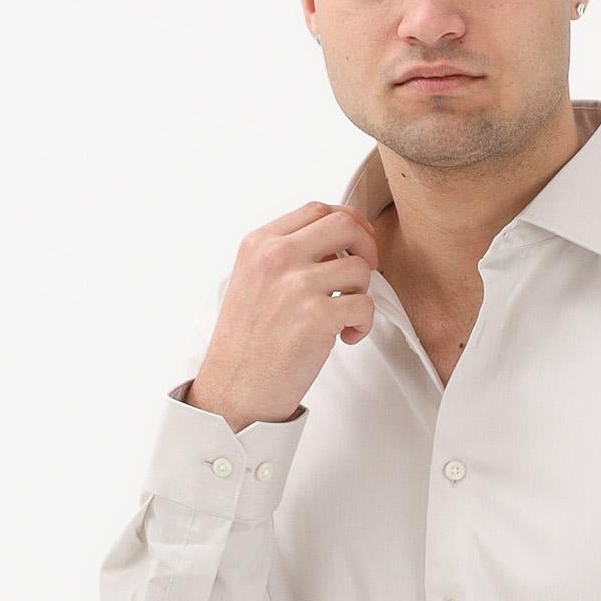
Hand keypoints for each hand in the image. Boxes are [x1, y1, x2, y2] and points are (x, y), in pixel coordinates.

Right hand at [190, 200, 381, 429]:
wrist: (234, 389)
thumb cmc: (246, 343)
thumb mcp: (253, 281)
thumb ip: (288, 255)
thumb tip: (336, 244)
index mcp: (259, 244)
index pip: (316, 210)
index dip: (348, 221)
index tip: (358, 241)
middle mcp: (276, 258)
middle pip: (344, 224)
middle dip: (366, 246)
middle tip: (365, 272)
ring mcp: (297, 285)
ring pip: (360, 269)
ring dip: (362, 294)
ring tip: (345, 317)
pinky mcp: (317, 316)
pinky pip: (365, 305)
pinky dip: (364, 324)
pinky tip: (346, 337)